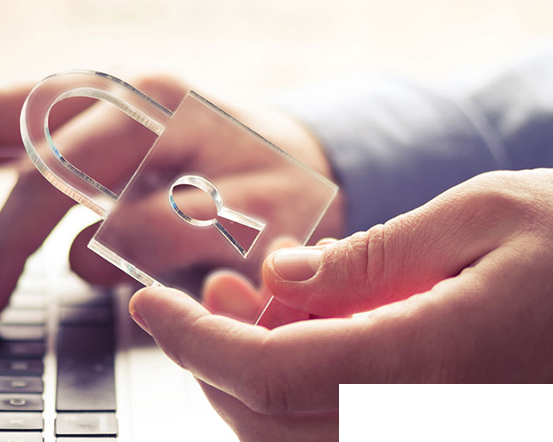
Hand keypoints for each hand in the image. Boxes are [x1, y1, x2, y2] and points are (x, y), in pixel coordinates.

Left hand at [0, 73, 343, 327]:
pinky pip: (189, 254)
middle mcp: (140, 99)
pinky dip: (156, 277)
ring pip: (114, 215)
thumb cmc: (170, 165)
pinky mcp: (268, 195)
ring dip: (84, 266)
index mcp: (81, 88)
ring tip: (88, 286)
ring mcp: (206, 141)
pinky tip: (153, 282)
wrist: (303, 162)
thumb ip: (19, 167)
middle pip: (41, 171)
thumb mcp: (89, 151)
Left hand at [129, 169, 552, 440]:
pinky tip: (314, 337)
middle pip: (267, 417)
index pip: (266, 374)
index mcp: (429, 364)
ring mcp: (440, 437)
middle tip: (210, 295)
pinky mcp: (451, 434)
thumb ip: (372, 256)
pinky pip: (344, 437)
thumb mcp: (487, 216)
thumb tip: (281, 277)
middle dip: (215, 359)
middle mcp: (426, 422)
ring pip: (298, 439)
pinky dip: (303, 397)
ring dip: (254, 380)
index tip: (149, 306)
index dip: (193, 344)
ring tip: (259, 305)